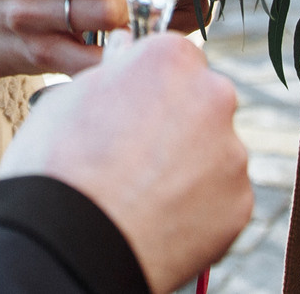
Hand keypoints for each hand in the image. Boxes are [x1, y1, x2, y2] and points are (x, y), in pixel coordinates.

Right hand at [0, 33, 250, 293]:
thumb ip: (114, 73)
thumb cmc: (60, 163)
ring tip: (142, 193)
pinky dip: (197, 206)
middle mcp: (213, 96)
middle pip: (202, 101)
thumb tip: (125, 61)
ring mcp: (232, 152)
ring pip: (213, 151)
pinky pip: (220, 197)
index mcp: (172, 58)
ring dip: (188, 165)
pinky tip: (159, 217)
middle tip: (135, 154)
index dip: (150, 85)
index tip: (132, 107)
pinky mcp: (240, 203)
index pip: (174, 58)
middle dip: (177, 122)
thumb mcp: (72, 94)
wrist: (72, 241)